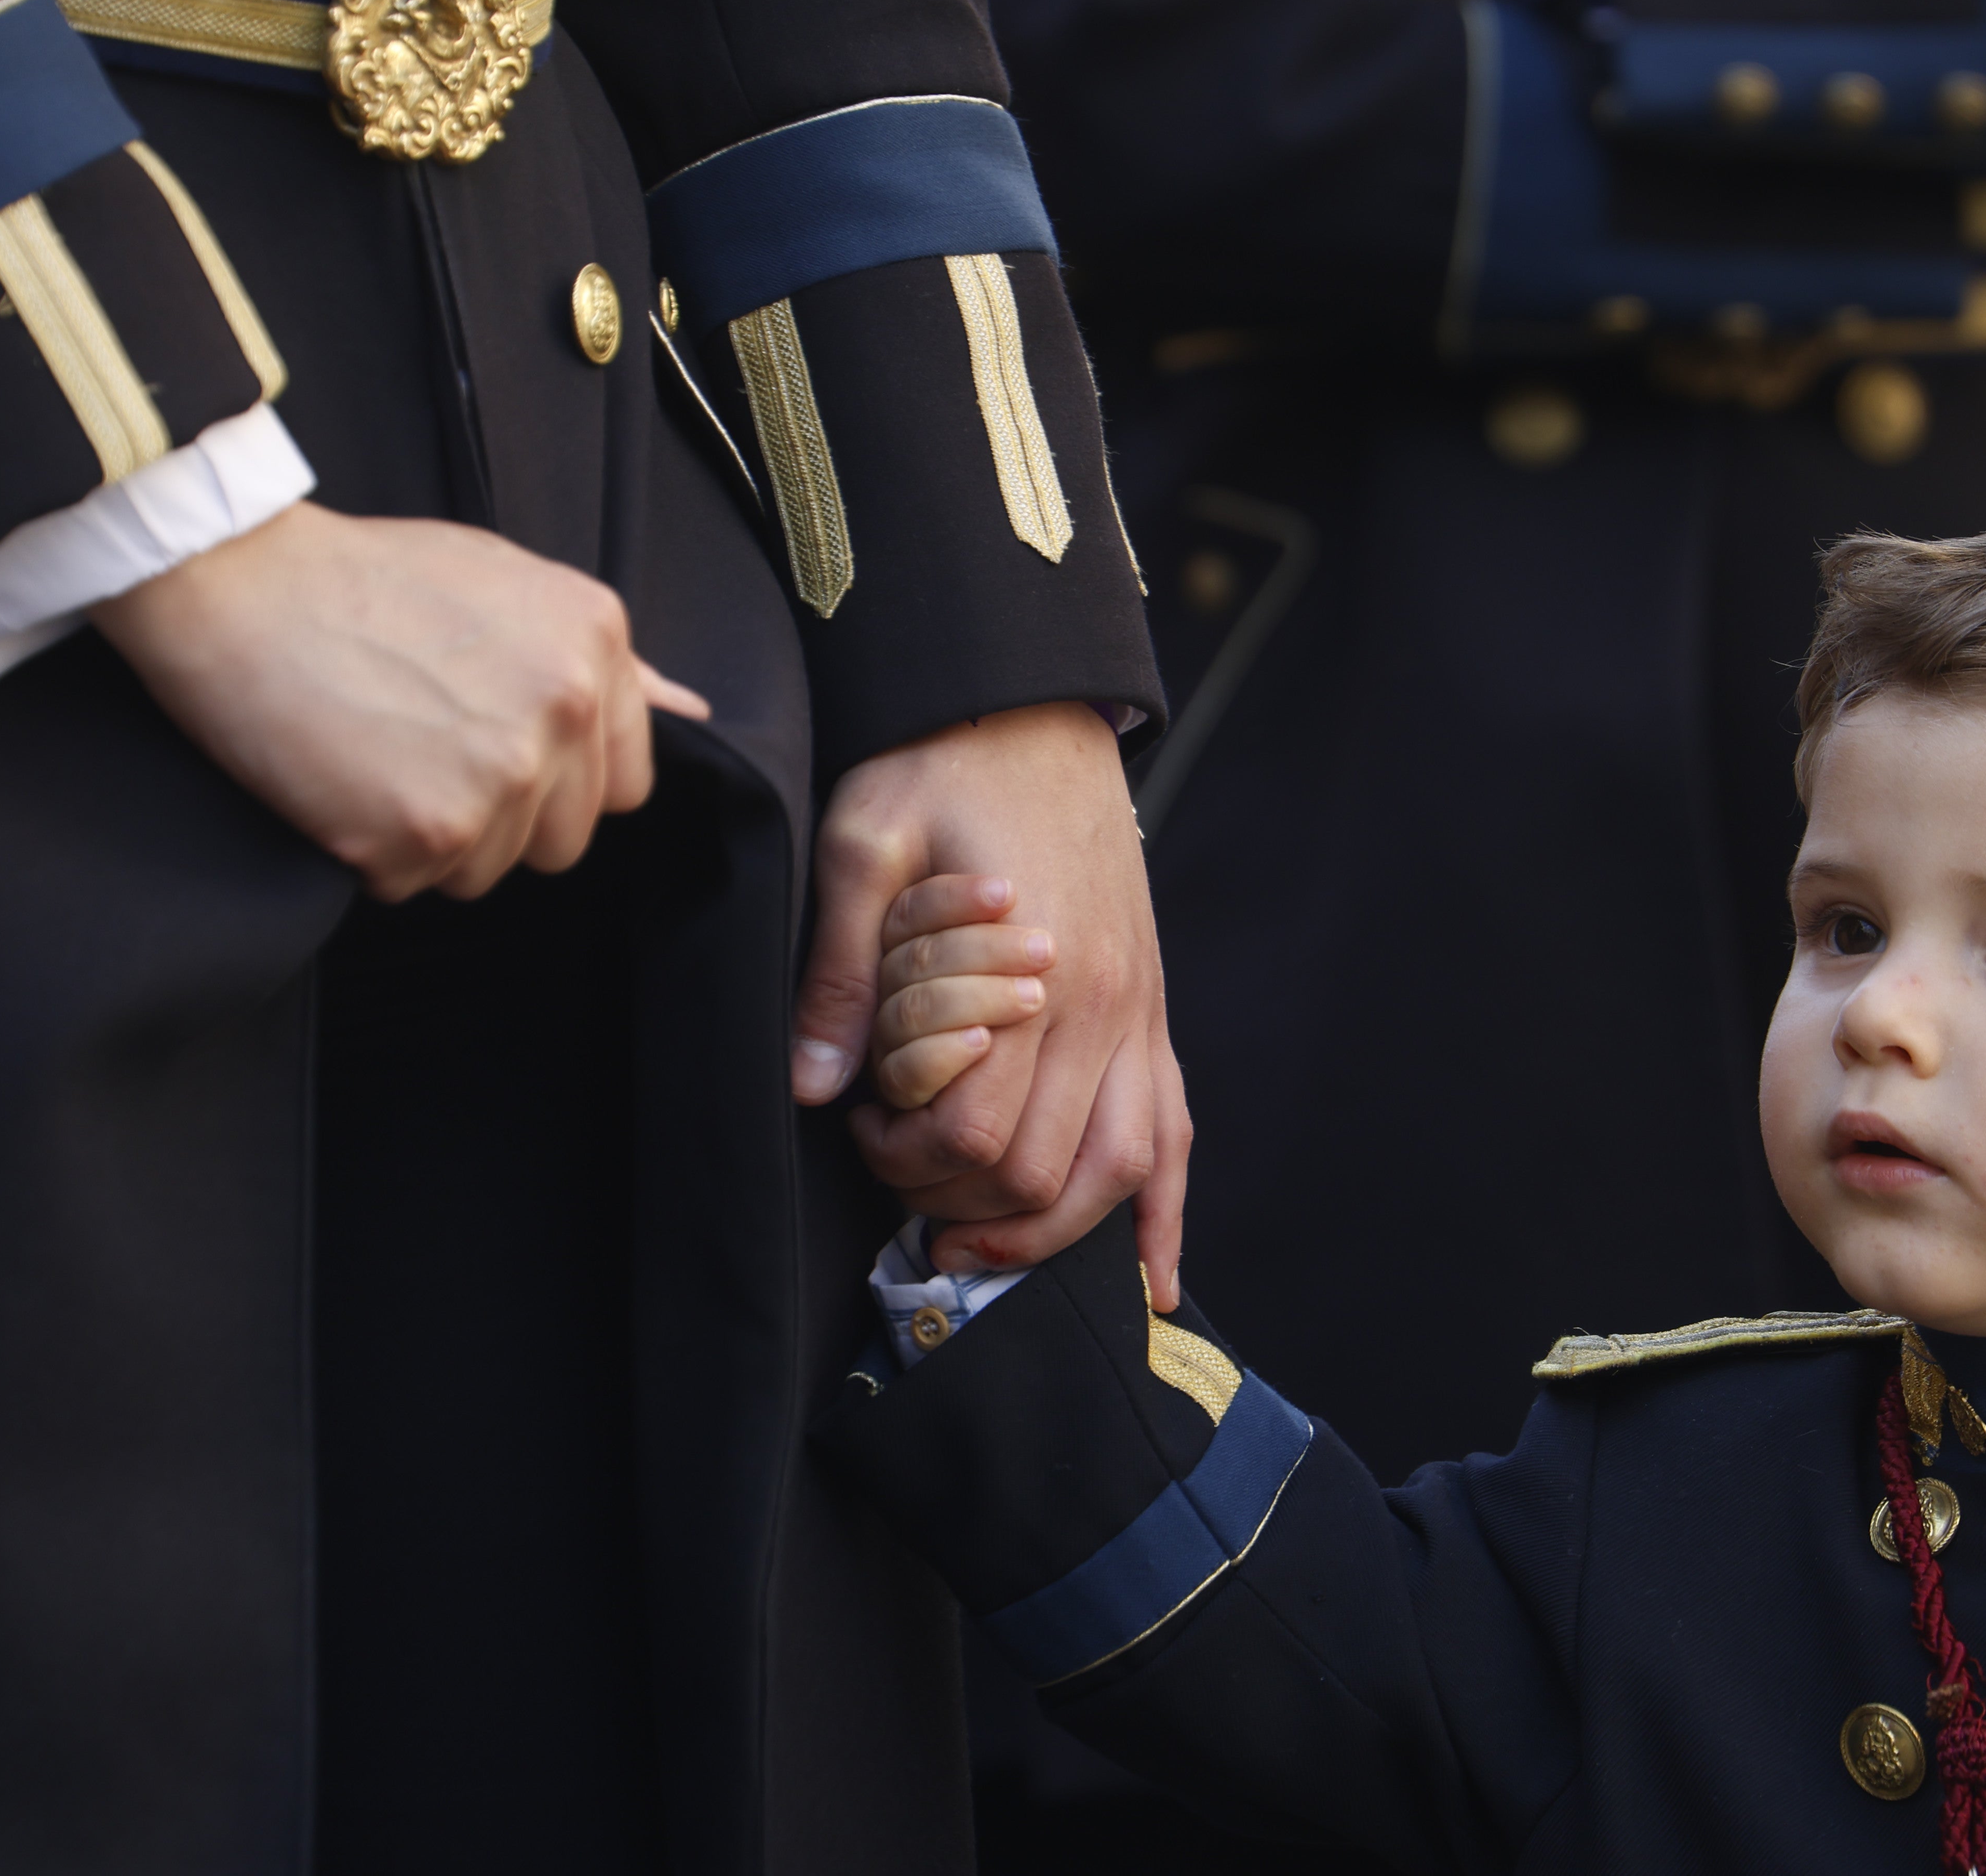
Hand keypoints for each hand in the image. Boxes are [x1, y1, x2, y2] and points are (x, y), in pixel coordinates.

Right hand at [91, 500, 710, 900]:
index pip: (625, 781)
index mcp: (595, 646)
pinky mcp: (426, 831)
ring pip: (489, 869)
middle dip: (500, 816)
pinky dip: (371, 853)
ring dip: (432, 836)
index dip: (558, 779)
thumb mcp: (509, 584)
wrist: (234, 577)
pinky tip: (340, 778)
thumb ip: (605, 662)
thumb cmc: (363, 580)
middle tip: (420, 746)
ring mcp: (501, 776)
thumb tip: (688, 708)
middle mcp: (565, 711)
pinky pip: (415, 885)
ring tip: (377, 752)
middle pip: (564, 839)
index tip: (490, 743)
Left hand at [792, 702, 1190, 1306]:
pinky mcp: (1152, 1014)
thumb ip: (841, 966)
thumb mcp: (865, 839)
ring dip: (1048, 1235)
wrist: (1031, 708)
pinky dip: (1163, 1217)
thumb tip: (811, 1082)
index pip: (971, 1130)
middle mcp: (1101, 1007)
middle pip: (1038, 1172)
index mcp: (1032, 970)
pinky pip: (1173, 1134)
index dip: (904, 1157)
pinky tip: (1151, 1277)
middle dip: (957, 1202)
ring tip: (973, 1249)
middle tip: (895, 1170)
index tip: (859, 1123)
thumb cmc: (941, 765)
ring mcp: (1138, 1014)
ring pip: (1116, 1173)